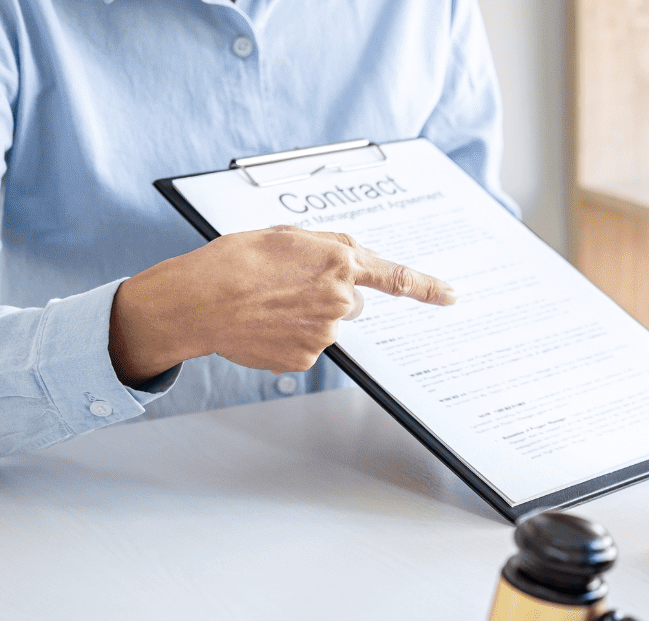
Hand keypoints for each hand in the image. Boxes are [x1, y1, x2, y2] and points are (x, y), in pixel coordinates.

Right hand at [109, 226, 453, 384]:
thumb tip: (351, 257)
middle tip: (288, 289)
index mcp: (337, 260)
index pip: (395, 277)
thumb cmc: (234, 262)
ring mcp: (325, 331)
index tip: (450, 296)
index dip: (426, 287)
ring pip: (329, 324)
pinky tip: (266, 325)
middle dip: (329, 296)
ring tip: (269, 305)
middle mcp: (338, 297)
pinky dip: (291, 337)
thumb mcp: (284, 236)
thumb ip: (327, 245)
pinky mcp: (309, 356)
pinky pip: (310, 346)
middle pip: (352, 302)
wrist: (198, 301)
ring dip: (307, 316)